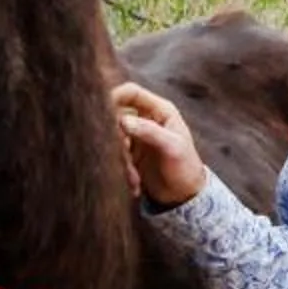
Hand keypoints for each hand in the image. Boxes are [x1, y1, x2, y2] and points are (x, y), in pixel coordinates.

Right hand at [110, 81, 208, 206]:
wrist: (185, 196)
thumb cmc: (186, 168)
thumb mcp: (172, 147)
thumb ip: (149, 131)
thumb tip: (123, 120)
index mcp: (160, 110)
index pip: (131, 92)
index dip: (114, 96)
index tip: (101, 111)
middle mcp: (146, 119)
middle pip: (117, 115)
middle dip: (115, 136)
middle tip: (122, 154)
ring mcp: (137, 136)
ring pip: (114, 137)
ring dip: (120, 158)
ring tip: (134, 177)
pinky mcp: (130, 153)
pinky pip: (116, 154)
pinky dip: (122, 169)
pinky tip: (135, 183)